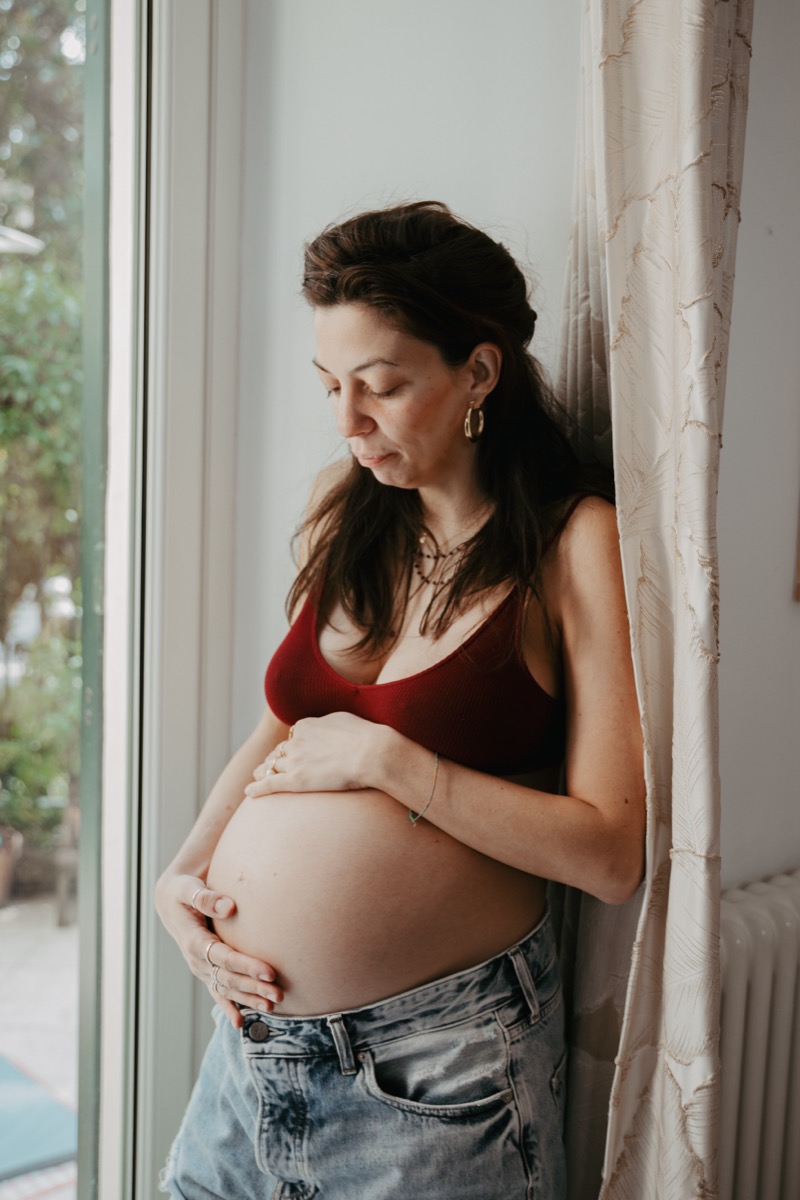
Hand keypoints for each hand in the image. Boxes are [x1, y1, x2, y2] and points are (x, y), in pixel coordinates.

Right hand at [154, 871, 283, 1027]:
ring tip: (272, 1006)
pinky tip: (240, 1023)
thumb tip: (229, 907)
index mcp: (193, 941)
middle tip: (279, 994)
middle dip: (254, 988)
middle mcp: (197, 960)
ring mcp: (201, 968)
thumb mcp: (188, 889)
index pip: (224, 958)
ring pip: (227, 988)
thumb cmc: (182, 891)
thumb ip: (207, 898)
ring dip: (249, 998)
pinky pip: (218, 991)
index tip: (269, 972)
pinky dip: (229, 1007)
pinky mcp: (206, 970)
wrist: (171, 901)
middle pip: (229, 978)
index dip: (247, 966)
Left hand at [245, 712, 382, 796]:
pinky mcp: (296, 780)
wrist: (371, 753)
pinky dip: (257, 788)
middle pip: (279, 751)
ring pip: (271, 767)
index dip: (291, 745)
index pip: (293, 736)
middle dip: (273, 758)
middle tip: (267, 765)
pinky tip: (249, 792)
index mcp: (306, 726)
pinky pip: (270, 784)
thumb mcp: (344, 719)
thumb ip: (329, 723)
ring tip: (257, 776)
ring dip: (263, 771)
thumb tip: (328, 727)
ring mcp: (294, 761)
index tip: (290, 751)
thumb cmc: (365, 736)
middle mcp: (296, 741)